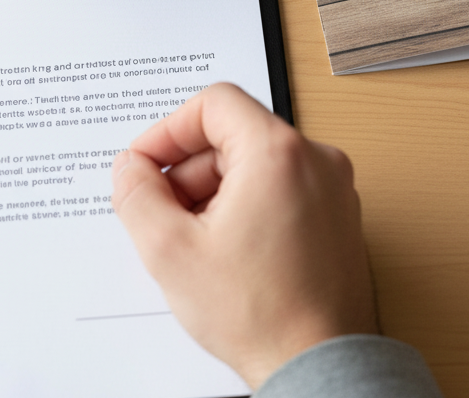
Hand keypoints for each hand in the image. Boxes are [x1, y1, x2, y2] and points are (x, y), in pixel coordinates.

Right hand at [111, 83, 377, 389]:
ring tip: (195, 241)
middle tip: (163, 213)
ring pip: (258, 163)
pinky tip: (228, 250)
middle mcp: (316, 158)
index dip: (169, 130)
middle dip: (190, 169)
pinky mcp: (338, 214)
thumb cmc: (260, 313)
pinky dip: (248, 205)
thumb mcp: (172, 251)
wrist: (318, 365)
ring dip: (216, 190)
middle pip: (235, 135)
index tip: (147, 163)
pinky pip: (283, 187)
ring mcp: (333, 187)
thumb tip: (130, 167)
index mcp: (279, 152)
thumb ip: (138, 195)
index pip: (215, 103)